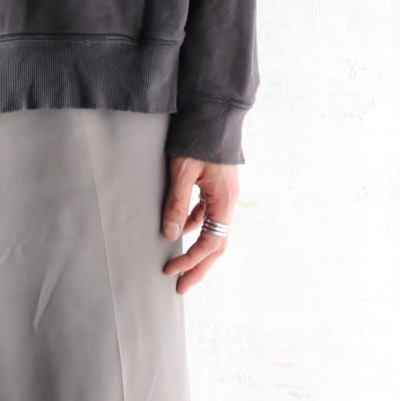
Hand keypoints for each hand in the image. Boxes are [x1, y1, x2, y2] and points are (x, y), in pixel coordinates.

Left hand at [160, 154, 237, 294]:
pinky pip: (208, 215)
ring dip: (197, 250)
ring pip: (213, 231)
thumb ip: (177, 203)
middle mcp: (228, 202)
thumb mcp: (183, 172)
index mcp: (224, 202)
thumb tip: (171, 236)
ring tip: (180, 264)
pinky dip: (196, 226)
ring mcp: (224, 195)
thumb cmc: (198, 140)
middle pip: (216, 245)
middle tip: (180, 287)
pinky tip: (181, 229)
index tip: (171, 272)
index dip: (191, 260)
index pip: (210, 244)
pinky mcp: (217, 187)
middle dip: (198, 267)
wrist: (213, 113)